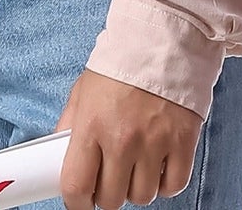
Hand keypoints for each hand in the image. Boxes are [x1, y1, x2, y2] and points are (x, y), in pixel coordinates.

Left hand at [55, 69, 202, 208]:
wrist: (159, 46)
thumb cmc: (117, 69)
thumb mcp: (82, 92)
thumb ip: (70, 124)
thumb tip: (59, 153)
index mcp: (91, 125)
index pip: (76, 184)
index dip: (75, 202)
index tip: (78, 202)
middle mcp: (121, 140)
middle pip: (111, 198)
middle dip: (106, 194)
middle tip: (107, 178)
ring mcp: (154, 145)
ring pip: (142, 197)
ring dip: (135, 188)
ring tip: (132, 166)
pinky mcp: (182, 146)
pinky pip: (172, 187)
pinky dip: (163, 184)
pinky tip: (155, 166)